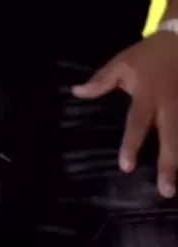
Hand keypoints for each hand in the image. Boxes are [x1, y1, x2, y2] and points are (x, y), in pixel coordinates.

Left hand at [72, 32, 177, 198]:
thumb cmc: (147, 56)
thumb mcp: (122, 63)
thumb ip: (101, 81)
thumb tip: (77, 92)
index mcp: (147, 96)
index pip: (137, 123)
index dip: (131, 144)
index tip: (126, 167)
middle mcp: (169, 106)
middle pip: (170, 138)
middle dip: (169, 164)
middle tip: (166, 191)